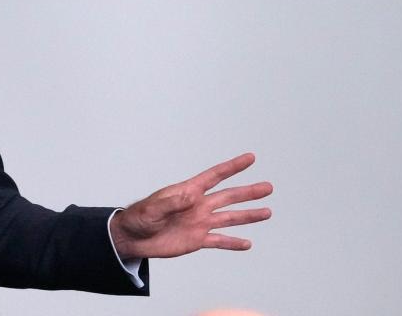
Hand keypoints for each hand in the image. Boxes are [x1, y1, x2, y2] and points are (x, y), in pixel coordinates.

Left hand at [109, 152, 272, 259]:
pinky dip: (233, 242)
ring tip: (267, 212)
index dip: (232, 167)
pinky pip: (219, 241)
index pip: (214, 176)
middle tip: (268, 187)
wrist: (133, 238)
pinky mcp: (197, 239)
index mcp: (188, 191)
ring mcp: (199, 222)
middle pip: (228, 197)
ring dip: (248, 215)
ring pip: (229, 217)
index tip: (250, 158)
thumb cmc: (139, 218)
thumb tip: (191, 196)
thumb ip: (172, 203)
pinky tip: (247, 243)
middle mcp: (198, 205)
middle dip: (248, 192)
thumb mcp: (152, 209)